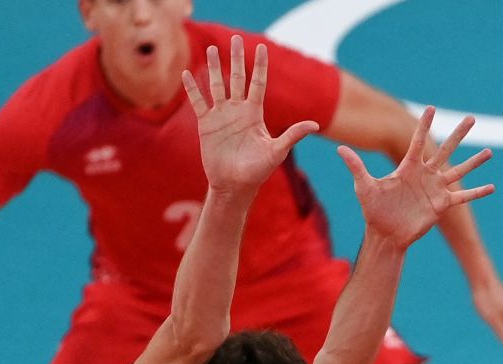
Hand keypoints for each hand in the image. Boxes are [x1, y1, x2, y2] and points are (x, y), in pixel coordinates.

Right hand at [182, 37, 318, 195]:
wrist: (235, 185)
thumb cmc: (258, 171)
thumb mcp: (277, 151)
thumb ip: (293, 135)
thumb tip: (315, 125)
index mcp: (255, 114)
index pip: (258, 83)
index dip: (259, 66)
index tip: (261, 47)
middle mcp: (238, 111)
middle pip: (237, 78)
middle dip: (236, 59)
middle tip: (235, 38)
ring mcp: (221, 116)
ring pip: (217, 85)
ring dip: (214, 68)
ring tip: (212, 49)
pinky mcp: (206, 124)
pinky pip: (198, 102)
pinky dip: (193, 88)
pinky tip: (187, 73)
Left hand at [338, 107, 492, 249]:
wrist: (386, 233)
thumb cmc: (374, 209)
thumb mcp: (364, 187)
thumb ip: (356, 167)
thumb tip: (340, 149)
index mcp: (408, 167)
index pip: (418, 141)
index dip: (424, 125)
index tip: (431, 107)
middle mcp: (425, 175)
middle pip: (445, 150)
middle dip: (458, 134)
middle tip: (471, 119)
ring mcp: (436, 189)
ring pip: (458, 171)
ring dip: (474, 162)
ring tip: (489, 151)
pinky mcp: (442, 205)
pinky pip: (463, 197)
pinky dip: (477, 193)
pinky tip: (492, 187)